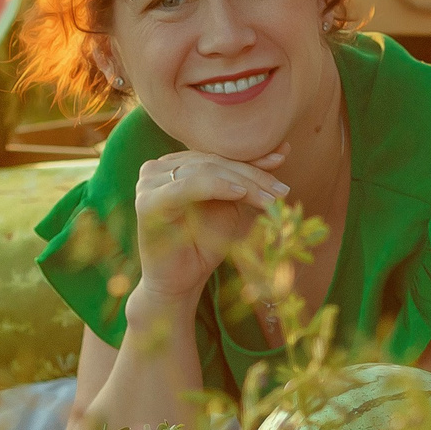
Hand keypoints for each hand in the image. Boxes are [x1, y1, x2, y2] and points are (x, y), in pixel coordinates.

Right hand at [132, 148, 288, 305]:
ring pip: (206, 171)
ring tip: (271, 198)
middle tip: (282, 189)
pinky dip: (217, 187)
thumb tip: (284, 149)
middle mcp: (157, 169)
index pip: (218, 155)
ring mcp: (148, 183)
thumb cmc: (205, 243)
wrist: (181, 281)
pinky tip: (240, 193)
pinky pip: (188, 186)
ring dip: (244, 183)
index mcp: (175, 164)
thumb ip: (249, 176)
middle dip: (252, 176)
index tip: (282, 160)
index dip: (251, 160)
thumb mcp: (232, 204)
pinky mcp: (147, 202)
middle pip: (214, 163)